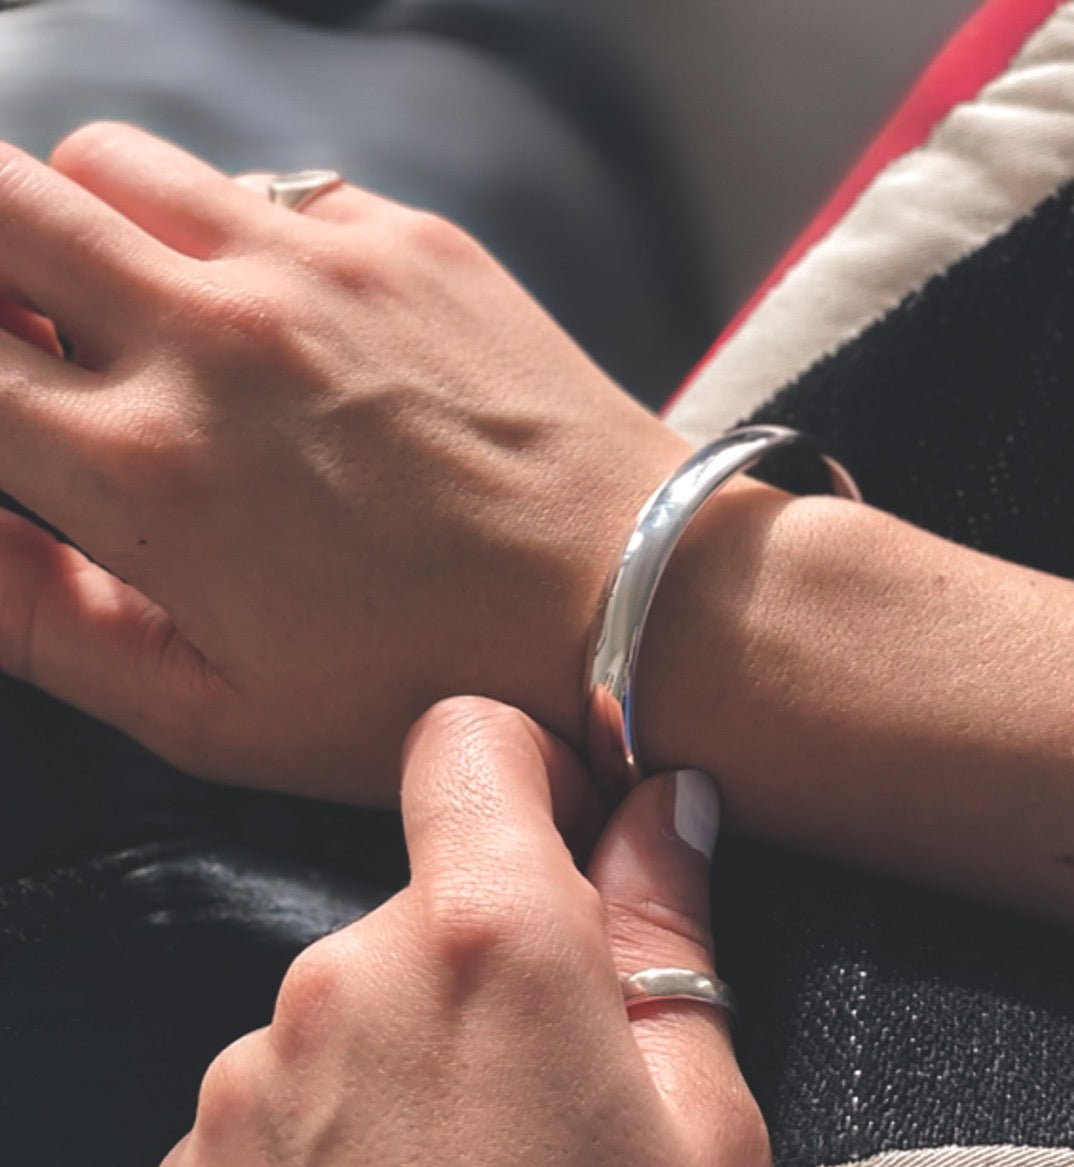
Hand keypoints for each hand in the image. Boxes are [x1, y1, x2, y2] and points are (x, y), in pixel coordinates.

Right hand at [0, 123, 690, 800]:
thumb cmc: (440, 682)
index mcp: (151, 469)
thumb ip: (44, 622)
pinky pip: (269, 190)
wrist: (632, 604)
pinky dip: (237, 238)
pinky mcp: (411, 243)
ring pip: (116, 165)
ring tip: (142, 319)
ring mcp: (322, 269)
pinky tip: (286, 322)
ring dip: (89, 229)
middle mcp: (220, 337)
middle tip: (25, 335)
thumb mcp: (219, 713)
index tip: (3, 404)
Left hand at [150, 696, 769, 1166]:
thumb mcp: (698, 1125)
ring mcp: (254, 1072)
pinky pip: (294, 1079)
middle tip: (557, 1077)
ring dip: (418, 1039)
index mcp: (485, 942)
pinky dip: (351, 1115)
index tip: (568, 834)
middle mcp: (344, 978)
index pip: (468, 738)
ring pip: (360, 989)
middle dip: (490, 946)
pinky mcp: (200, 1156)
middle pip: (424, 884)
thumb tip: (666, 806)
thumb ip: (669, 930)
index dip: (529, 765)